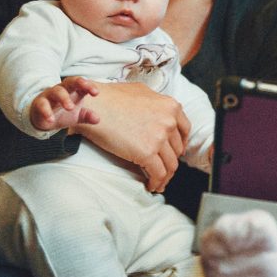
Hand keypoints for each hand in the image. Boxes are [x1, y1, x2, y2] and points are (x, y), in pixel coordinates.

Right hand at [29, 77, 99, 130]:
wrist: (43, 119)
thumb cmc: (62, 112)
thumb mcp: (77, 116)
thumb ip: (86, 116)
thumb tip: (97, 119)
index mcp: (72, 90)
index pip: (81, 84)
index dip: (89, 86)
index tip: (96, 93)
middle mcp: (61, 89)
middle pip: (69, 81)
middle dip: (78, 83)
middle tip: (86, 91)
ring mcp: (49, 95)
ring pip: (56, 91)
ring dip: (64, 98)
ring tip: (70, 108)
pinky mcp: (39, 103)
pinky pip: (42, 104)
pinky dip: (46, 111)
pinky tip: (51, 119)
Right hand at [70, 81, 190, 192]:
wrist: (92, 106)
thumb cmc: (110, 97)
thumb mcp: (141, 91)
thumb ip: (155, 102)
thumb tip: (158, 112)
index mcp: (170, 106)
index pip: (184, 130)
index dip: (180, 143)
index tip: (175, 151)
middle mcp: (169, 121)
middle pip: (176, 149)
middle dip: (170, 160)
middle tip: (163, 168)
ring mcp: (159, 137)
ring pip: (170, 164)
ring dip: (165, 176)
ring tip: (158, 182)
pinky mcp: (147, 153)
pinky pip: (158, 173)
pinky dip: (157, 182)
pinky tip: (151, 185)